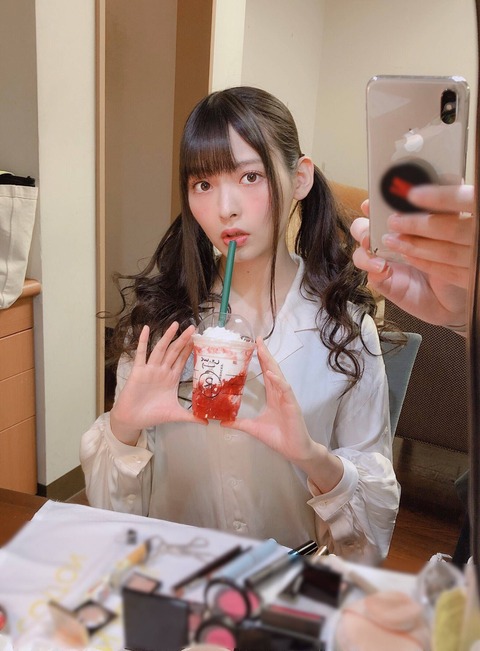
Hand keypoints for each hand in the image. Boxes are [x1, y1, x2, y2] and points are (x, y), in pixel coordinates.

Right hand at [110, 322, 203, 443]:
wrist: (133, 420)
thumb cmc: (152, 415)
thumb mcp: (176, 415)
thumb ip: (191, 416)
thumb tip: (207, 422)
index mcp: (171, 378)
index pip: (182, 360)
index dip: (189, 350)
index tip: (198, 339)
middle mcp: (162, 371)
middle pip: (174, 351)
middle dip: (183, 339)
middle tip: (192, 327)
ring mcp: (150, 369)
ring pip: (161, 349)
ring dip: (167, 337)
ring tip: (175, 325)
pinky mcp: (138, 371)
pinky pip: (141, 354)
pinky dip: (143, 341)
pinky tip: (146, 329)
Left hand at [224, 338, 342, 491]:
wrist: (294, 449)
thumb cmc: (277, 437)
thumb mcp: (253, 428)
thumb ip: (239, 423)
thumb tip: (221, 422)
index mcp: (273, 395)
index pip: (266, 373)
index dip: (261, 359)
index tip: (254, 346)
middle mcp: (280, 393)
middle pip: (272, 369)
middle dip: (265, 354)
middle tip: (258, 339)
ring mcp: (287, 398)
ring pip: (278, 375)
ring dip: (271, 362)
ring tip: (263, 350)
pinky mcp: (292, 405)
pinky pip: (285, 389)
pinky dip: (278, 381)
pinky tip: (270, 374)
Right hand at [350, 184, 473, 329]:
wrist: (458, 296)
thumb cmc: (459, 261)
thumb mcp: (455, 230)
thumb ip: (446, 208)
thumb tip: (447, 177)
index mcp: (406, 222)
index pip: (383, 207)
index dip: (375, 202)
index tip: (373, 200)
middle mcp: (391, 240)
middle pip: (363, 226)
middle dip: (364, 224)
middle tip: (371, 225)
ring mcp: (385, 261)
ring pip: (360, 248)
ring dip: (364, 245)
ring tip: (374, 247)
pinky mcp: (383, 281)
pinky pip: (368, 272)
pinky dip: (371, 268)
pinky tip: (382, 268)